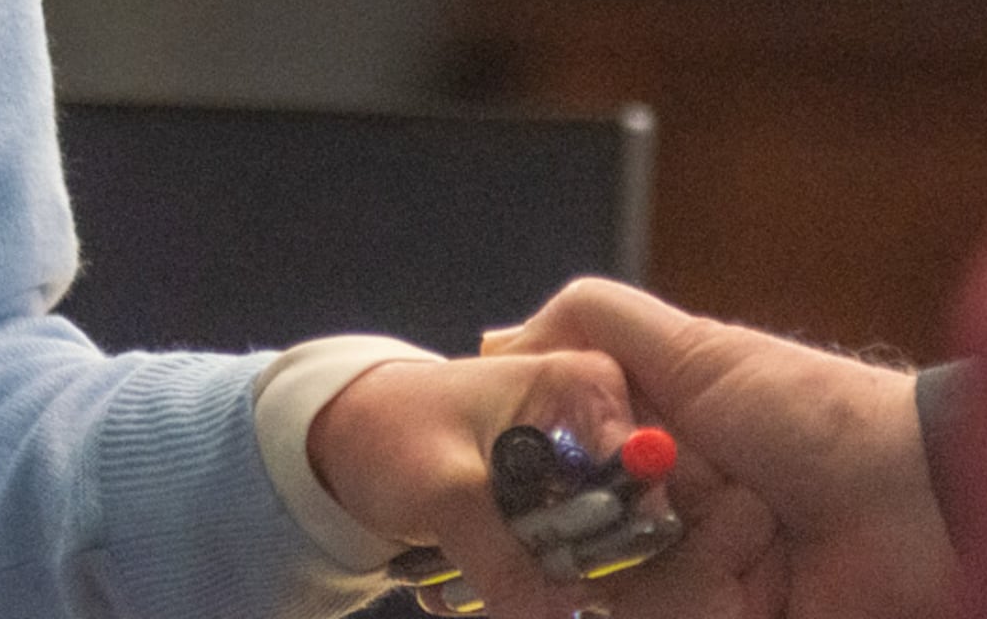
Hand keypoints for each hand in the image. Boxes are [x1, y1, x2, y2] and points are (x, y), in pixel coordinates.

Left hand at [309, 351, 780, 618]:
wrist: (345, 441)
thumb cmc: (391, 432)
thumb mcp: (443, 492)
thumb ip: (499, 556)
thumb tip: (550, 615)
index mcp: (586, 390)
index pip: (641, 469)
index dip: (621, 529)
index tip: (581, 572)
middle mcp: (595, 429)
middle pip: (622, 521)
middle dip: (568, 567)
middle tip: (509, 585)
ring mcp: (574, 476)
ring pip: (588, 554)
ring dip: (532, 583)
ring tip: (464, 580)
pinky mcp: (552, 515)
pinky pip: (556, 566)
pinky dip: (514, 584)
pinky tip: (459, 581)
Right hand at [490, 281, 952, 618]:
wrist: (918, 505)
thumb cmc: (813, 416)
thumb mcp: (700, 350)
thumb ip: (594, 323)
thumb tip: (494, 341)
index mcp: (652, 453)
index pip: (560, 483)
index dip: (564, 480)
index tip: (600, 463)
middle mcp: (667, 521)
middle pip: (583, 553)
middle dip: (641, 527)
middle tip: (716, 492)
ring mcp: (700, 583)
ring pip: (630, 602)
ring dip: (697, 568)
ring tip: (763, 536)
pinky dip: (719, 604)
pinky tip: (772, 584)